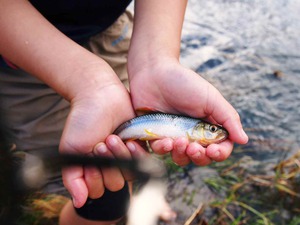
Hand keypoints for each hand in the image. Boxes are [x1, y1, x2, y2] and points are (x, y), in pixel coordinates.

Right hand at [59, 67, 137, 207]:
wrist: (99, 96)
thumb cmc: (82, 122)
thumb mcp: (71, 150)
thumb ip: (72, 178)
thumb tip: (79, 202)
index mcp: (93, 169)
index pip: (98, 190)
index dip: (94, 177)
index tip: (90, 155)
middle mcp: (110, 166)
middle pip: (115, 183)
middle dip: (107, 164)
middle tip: (100, 143)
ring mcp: (125, 157)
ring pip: (129, 173)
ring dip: (120, 157)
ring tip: (111, 137)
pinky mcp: (139, 146)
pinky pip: (143, 161)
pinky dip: (137, 154)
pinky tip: (129, 141)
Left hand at [129, 58, 247, 165]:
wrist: (153, 73)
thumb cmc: (184, 83)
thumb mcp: (210, 98)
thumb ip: (228, 118)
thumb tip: (244, 140)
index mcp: (209, 126)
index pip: (220, 148)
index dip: (218, 153)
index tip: (212, 149)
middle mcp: (193, 134)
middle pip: (201, 158)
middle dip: (199, 157)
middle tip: (193, 147)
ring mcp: (174, 136)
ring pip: (181, 159)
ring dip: (181, 155)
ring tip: (178, 141)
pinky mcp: (156, 136)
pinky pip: (160, 151)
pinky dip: (163, 149)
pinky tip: (164, 139)